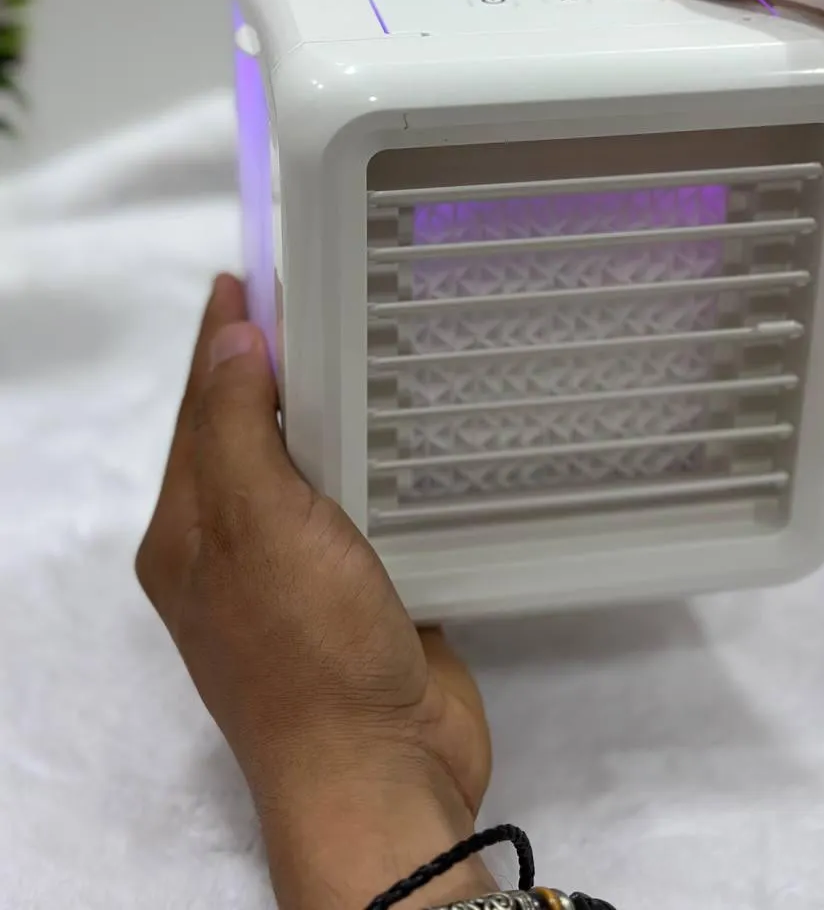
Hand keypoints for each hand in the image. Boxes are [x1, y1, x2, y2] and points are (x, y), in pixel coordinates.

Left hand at [136, 274, 493, 909]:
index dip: (223, 338)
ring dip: (335, 409)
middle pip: (252, 432)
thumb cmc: (307, 645)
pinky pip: (366, 502)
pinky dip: (382, 458)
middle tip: (325, 295)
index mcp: (190, 530)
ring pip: (313, 466)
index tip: (255, 273)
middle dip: (277, 366)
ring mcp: (302, 571)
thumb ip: (232, 429)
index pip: (199, 407)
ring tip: (373, 343)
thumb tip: (228, 339)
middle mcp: (237, 546)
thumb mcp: (255, 527)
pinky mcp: (364, 586)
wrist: (381, 767)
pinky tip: (415, 426)